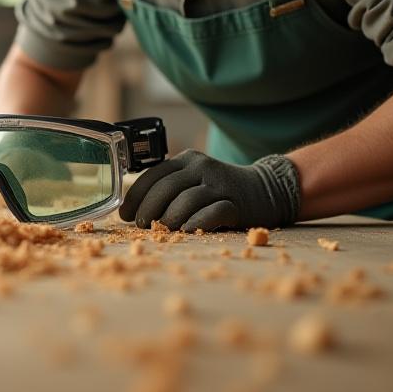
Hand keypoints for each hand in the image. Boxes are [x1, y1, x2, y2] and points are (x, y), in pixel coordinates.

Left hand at [119, 150, 300, 231]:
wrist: (267, 190)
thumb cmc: (219, 191)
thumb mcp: (193, 181)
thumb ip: (170, 189)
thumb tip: (136, 214)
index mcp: (186, 160)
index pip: (152, 175)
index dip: (135, 196)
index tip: (125, 215)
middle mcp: (201, 167)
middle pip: (166, 187)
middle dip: (148, 209)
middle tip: (142, 226)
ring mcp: (220, 184)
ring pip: (187, 199)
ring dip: (170, 218)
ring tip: (164, 230)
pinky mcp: (237, 203)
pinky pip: (213, 212)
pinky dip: (197, 222)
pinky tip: (187, 231)